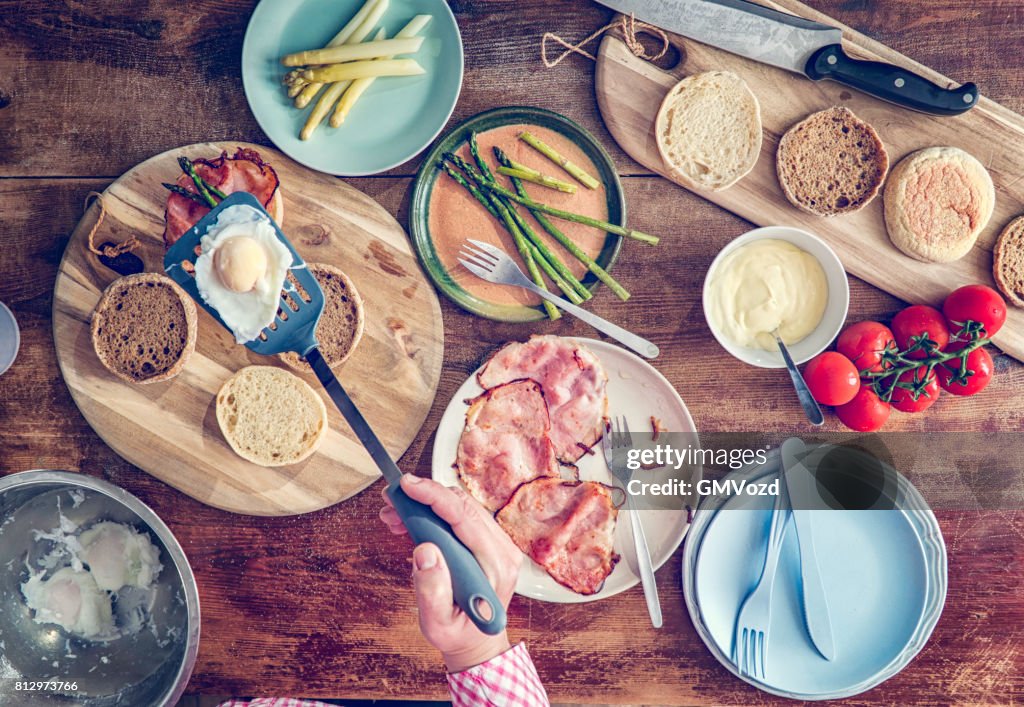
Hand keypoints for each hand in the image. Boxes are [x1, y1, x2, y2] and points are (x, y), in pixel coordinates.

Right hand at [379, 475, 521, 671]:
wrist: (475, 641)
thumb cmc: (458, 634)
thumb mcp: (438, 624)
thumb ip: (431, 591)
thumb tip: (424, 551)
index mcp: (495, 566)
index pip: (464, 517)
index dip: (434, 496)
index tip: (406, 485)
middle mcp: (501, 549)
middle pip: (462, 505)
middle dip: (423, 497)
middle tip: (391, 502)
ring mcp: (496, 543)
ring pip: (459, 506)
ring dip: (425, 504)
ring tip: (394, 516)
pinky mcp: (485, 541)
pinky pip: (459, 516)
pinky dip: (432, 513)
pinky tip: (410, 522)